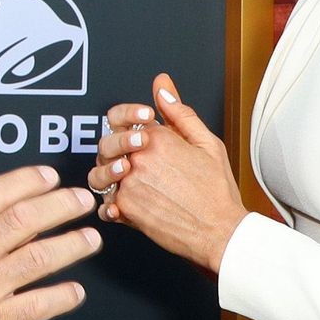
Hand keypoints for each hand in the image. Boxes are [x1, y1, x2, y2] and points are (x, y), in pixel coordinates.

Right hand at [0, 165, 98, 319]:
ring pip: (38, 258)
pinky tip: (77, 292)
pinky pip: (36, 306)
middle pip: (25, 219)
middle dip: (60, 205)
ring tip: (91, 239)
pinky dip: (61, 298)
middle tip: (83, 200)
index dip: (26, 181)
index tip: (49, 176)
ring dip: (70, 246)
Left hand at [88, 72, 247, 272]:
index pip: (121, 117)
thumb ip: (179, 112)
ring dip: (108, 175)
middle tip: (135, 158)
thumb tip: (162, 87)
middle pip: (106, 144)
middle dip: (117, 148)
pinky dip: (111, 206)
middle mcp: (139, 160)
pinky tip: (127, 204)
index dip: (127, 121)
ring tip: (129, 180)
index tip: (140, 130)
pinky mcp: (125, 211)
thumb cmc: (217, 191)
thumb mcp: (206, 142)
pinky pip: (104, 205)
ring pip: (99, 174)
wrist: (220, 232)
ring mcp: (129, 186)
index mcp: (158, 139)